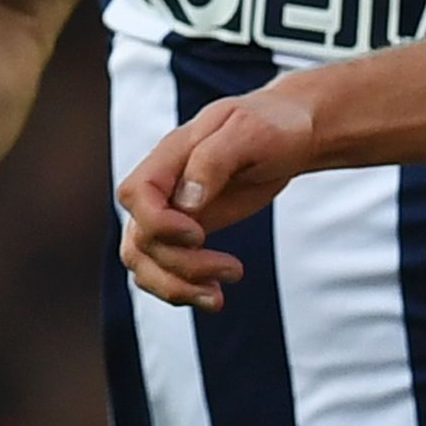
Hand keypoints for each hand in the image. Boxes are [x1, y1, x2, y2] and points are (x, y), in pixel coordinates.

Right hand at [116, 87, 319, 305]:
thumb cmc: (272, 126)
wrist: (290, 134)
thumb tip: (186, 202)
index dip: (157, 223)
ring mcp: (171, 212)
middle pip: (140, 239)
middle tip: (235, 270)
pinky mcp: (187, 233)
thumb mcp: (251, 132)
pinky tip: (215, 296)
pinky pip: (163, 269)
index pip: (135, 194)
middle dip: (182, 265)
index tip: (198, 234)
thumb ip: (214, 160)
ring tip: (218, 299)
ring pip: (144, 262)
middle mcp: (163, 187)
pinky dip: (183, 289)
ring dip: (176, 288)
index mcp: (171, 155)